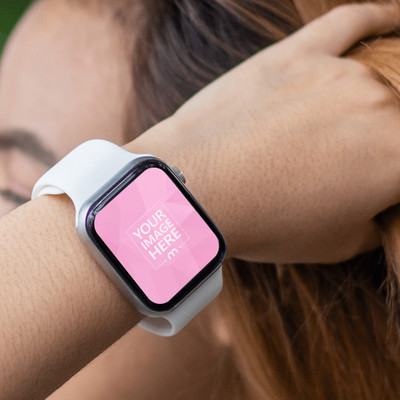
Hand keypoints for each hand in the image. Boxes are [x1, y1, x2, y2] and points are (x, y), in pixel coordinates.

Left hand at [131, 3, 399, 262]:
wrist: (196, 190)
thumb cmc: (263, 223)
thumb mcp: (335, 245)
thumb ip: (375, 224)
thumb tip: (381, 208)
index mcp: (398, 157)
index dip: (390, 181)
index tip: (372, 187)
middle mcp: (383, 104)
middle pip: (397, 121)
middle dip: (377, 149)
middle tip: (337, 171)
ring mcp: (339, 71)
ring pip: (377, 81)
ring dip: (361, 109)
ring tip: (334, 130)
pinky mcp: (299, 52)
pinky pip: (349, 24)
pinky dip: (378, 18)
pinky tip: (393, 18)